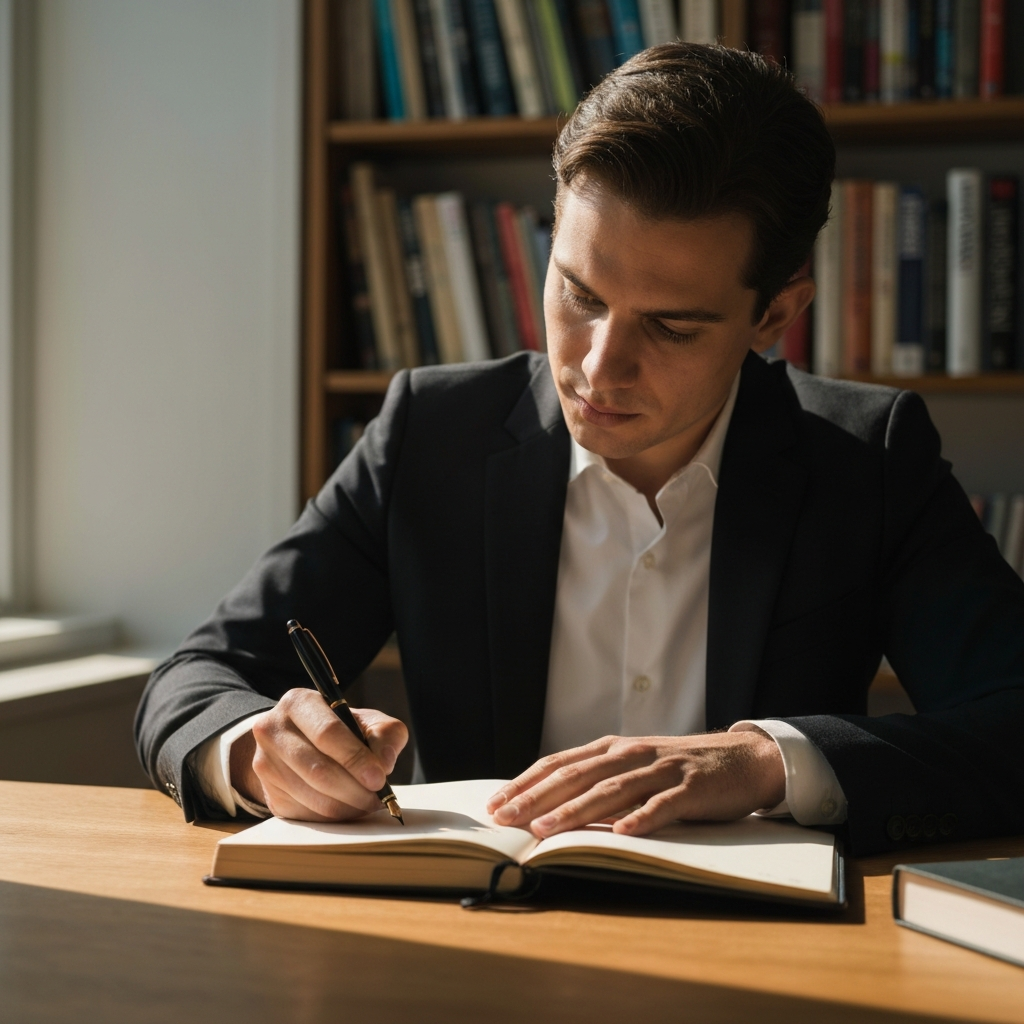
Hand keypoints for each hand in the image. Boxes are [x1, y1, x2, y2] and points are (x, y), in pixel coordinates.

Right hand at [229, 688, 408, 820]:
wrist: (302, 742)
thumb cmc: (340, 730)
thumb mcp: (366, 721)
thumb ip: (384, 734)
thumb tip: (385, 762)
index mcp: (298, 703)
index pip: (327, 733)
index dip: (355, 758)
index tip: (379, 778)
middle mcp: (273, 730)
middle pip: (318, 769)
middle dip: (355, 788)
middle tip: (378, 797)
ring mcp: (265, 764)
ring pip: (312, 796)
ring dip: (347, 806)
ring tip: (368, 803)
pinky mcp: (269, 794)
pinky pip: (306, 814)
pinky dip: (333, 817)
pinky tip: (349, 807)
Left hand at [485, 730, 784, 837]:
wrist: (742, 759)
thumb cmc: (679, 769)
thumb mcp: (634, 766)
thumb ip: (599, 780)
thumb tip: (549, 806)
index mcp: (612, 749)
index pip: (559, 764)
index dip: (526, 783)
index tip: (495, 804)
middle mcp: (631, 754)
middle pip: (577, 776)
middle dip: (537, 798)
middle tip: (506, 820)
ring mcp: (661, 770)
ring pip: (611, 790)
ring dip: (576, 810)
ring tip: (547, 829)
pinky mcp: (690, 788)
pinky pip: (662, 805)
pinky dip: (642, 818)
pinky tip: (624, 833)